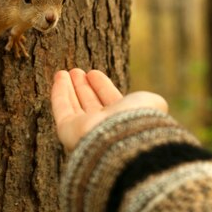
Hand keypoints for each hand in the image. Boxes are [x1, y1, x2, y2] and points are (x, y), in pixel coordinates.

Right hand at [51, 69, 168, 150]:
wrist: (125, 140)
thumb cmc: (141, 121)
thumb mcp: (152, 104)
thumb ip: (151, 100)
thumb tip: (151, 101)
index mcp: (124, 122)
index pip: (109, 102)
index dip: (101, 87)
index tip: (93, 73)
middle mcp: (104, 127)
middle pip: (89, 104)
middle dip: (83, 88)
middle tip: (77, 72)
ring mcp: (85, 130)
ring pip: (74, 106)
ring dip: (69, 88)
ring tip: (65, 71)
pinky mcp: (68, 131)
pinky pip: (61, 108)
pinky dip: (59, 92)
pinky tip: (59, 76)